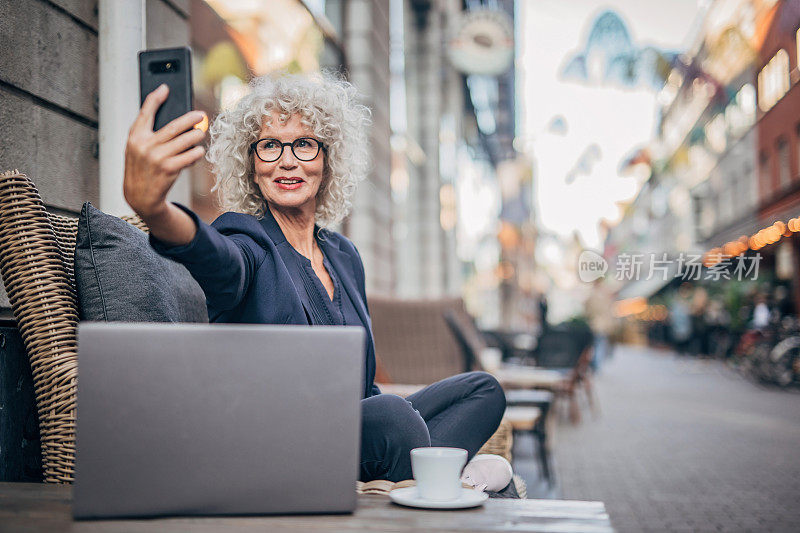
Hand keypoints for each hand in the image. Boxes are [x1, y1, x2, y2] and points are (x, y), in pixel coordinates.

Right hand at [123, 84, 205, 219]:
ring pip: (186, 141)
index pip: (145, 112)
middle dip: (191, 119)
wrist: (139, 195)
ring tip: (201, 134)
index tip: (166, 88)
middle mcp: (145, 145)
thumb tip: (172, 118)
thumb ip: (148, 132)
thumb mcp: (136, 148)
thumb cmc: (141, 168)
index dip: (155, 98)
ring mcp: (158, 157)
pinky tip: (198, 152)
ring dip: (197, 136)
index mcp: (135, 136)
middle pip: (174, 126)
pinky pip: (190, 156)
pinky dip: (196, 153)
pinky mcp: (169, 169)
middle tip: (201, 115)